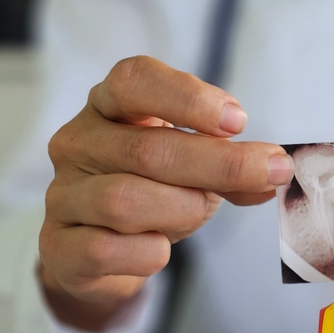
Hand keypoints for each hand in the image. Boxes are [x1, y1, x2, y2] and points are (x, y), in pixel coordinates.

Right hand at [39, 56, 293, 330]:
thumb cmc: (153, 193)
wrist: (102, 252)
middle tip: (268, 172)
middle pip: (147, 149)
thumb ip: (232, 168)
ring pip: (124, 200)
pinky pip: (105, 249)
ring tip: (198, 213)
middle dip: (219, 164)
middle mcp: (78, 143)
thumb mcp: (196, 170)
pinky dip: (147, 252)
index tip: (237, 121)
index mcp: (109, 107)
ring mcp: (62, 195)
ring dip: (181, 210)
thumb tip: (273, 170)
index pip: (133, 80)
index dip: (187, 97)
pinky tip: (159, 248)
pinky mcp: (59, 247)